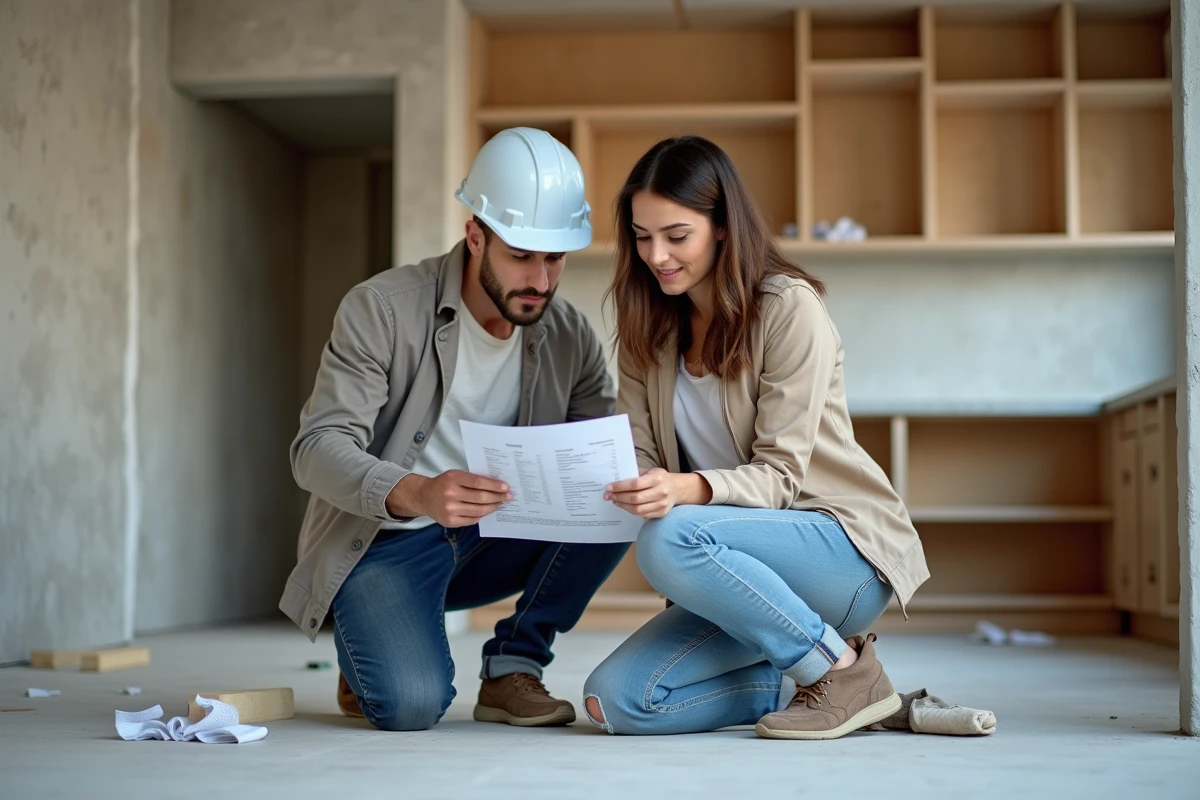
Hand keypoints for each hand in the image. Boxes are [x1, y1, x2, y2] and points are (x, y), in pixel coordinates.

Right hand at [387, 470, 511, 527]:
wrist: (424, 497)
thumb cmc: (444, 484)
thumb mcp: (455, 475)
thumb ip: (472, 479)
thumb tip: (496, 485)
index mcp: (453, 479)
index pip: (478, 483)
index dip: (494, 485)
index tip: (505, 487)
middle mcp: (450, 494)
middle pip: (480, 498)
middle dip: (497, 497)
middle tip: (508, 497)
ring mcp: (450, 510)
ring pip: (478, 510)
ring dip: (493, 507)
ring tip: (500, 504)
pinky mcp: (450, 521)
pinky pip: (472, 519)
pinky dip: (483, 515)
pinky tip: (489, 510)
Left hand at [605, 468, 682, 519]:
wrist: (677, 488)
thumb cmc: (660, 478)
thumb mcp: (650, 471)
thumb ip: (635, 474)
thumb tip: (616, 479)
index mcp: (657, 478)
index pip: (635, 484)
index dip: (620, 487)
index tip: (609, 487)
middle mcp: (661, 492)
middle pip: (635, 498)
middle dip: (619, 497)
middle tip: (608, 495)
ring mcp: (662, 504)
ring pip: (638, 509)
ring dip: (623, 505)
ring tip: (615, 500)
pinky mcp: (662, 513)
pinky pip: (642, 515)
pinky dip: (631, 511)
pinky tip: (625, 505)